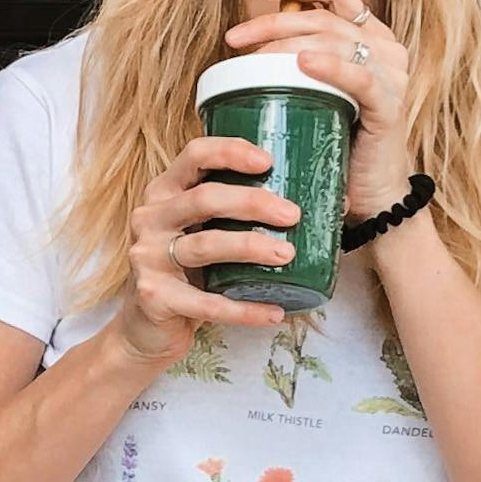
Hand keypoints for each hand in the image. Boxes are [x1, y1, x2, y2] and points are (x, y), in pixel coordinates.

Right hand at [121, 133, 297, 366]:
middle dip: (253, 203)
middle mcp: (151, 218)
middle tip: (293, 215)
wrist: (147, 329)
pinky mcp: (154, 296)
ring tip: (288, 254)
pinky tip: (274, 313)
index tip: (269, 161)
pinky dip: (244, 310)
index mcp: (165, 192)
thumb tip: (333, 202)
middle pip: (204, 198)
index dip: (231, 152)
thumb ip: (243, 215)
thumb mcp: (205, 233)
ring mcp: (147, 257)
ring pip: (205, 245)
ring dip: (251, 247)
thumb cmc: (189, 273)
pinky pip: (206, 304)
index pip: (194, 155)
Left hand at [231, 0, 415, 215]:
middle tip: (235, 38)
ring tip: (252, 58)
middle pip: (324, 16)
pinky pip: (359, 76)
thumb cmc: (336, 142)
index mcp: (369, 37)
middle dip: (274, 22)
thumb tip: (248, 43)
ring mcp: (392, 74)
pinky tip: (302, 64)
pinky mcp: (390, 104)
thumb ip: (298, 63)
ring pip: (335, 41)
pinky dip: (330, 67)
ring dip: (288, 43)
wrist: (370, 196)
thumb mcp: (316, 93)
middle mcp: (386, 47)